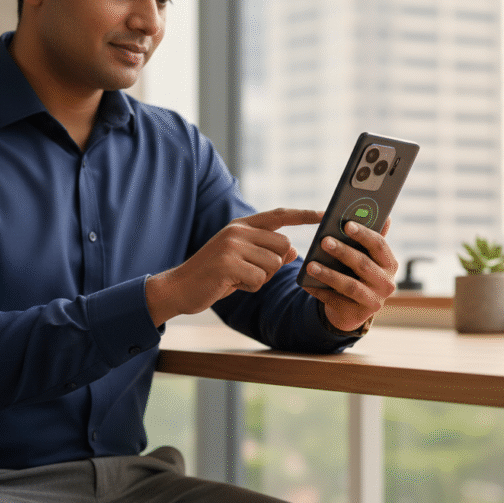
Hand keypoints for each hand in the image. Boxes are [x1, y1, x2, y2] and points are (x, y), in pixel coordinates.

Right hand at [146, 208, 322, 326]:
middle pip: (283, 245)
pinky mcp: (228, 263)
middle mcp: (238, 230)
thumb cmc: (214, 276)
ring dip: (261, 278)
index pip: (279, 215)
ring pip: (273, 264)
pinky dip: (250, 287)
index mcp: (242, 225)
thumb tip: (292, 252)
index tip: (324, 214)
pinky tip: (231, 284)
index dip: (303, 215)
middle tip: (250, 273)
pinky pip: (259, 279)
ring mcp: (232, 245)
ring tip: (237, 278)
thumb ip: (267, 254)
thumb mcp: (243, 261)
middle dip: (274, 265)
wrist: (179, 288)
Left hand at [302, 218, 397, 331]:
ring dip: (329, 274)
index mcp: (390, 264)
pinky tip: (306, 283)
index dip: (364, 234)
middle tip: (324, 241)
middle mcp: (386, 284)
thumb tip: (384, 214)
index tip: (347, 224)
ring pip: (349, 285)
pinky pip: (335, 301)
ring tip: (310, 265)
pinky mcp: (357, 315)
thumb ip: (371, 238)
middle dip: (343, 252)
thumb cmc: (358, 273)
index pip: (379, 245)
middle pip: (363, 264)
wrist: (353, 308)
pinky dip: (320, 291)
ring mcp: (373, 302)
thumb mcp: (366, 256)